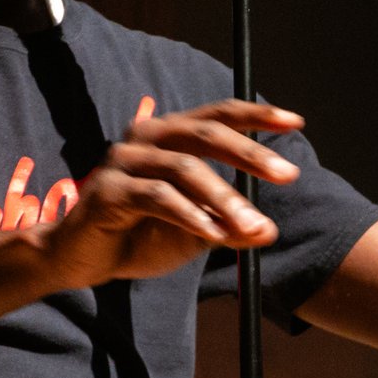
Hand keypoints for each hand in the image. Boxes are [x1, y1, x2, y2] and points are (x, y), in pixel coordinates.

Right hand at [39, 99, 302, 287]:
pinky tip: (213, 235)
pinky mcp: (107, 191)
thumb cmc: (138, 237)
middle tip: (287, 174)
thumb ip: (228, 227)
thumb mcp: (195, 233)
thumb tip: (268, 230)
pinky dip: (190, 215)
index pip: (217, 116)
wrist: (82, 261)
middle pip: (205, 134)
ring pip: (183, 168)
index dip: (256, 115)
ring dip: (223, 198)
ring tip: (251, 225)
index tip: (295, 122)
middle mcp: (146, 138)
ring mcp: (123, 161)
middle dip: (249, 154)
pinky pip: (157, 197)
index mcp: (169, 136)